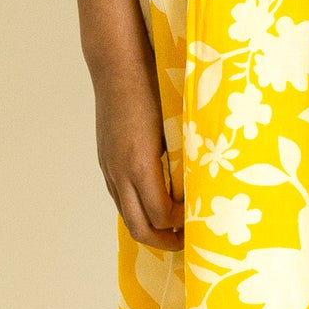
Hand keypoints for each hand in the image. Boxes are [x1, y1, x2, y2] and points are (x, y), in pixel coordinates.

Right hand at [94, 62, 184, 249]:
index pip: (162, 214)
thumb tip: (203, 185)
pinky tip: (155, 203)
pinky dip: (138, 210)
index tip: (202, 218)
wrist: (117, 67)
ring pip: (127, 216)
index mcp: (140, 164)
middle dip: (165, 241)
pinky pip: (120, 198)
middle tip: (189, 240)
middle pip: (139, 228)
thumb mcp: (174, 125)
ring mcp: (109, 168)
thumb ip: (183, 158)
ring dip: (150, 228)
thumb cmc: (152, 89)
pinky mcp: (105, 161)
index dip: (183, 223)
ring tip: (174, 227)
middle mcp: (120, 172)